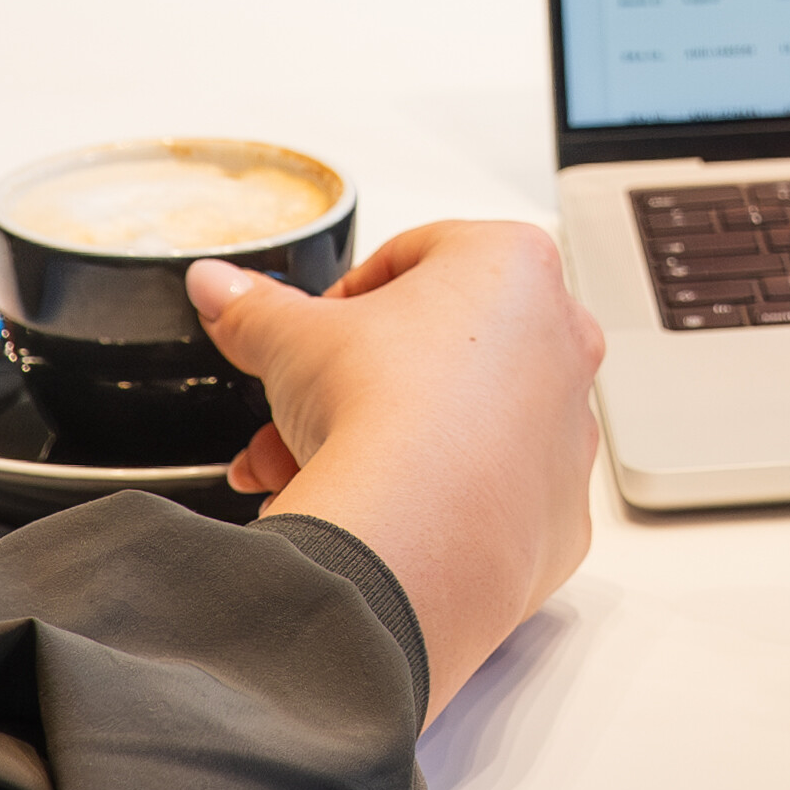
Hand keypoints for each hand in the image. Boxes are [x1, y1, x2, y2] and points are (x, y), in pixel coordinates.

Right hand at [195, 222, 605, 718]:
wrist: (416, 531)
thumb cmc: (380, 409)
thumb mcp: (290, 340)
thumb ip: (254, 307)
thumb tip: (220, 287)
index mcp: (512, 265)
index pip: (417, 257)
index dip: (348, 298)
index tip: (318, 331)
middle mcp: (560, 340)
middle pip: (436, 350)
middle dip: (353, 385)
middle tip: (300, 412)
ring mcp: (569, 428)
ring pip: (461, 423)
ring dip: (382, 442)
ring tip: (304, 471)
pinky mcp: (561, 510)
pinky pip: (488, 494)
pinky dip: (434, 502)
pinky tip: (370, 513)